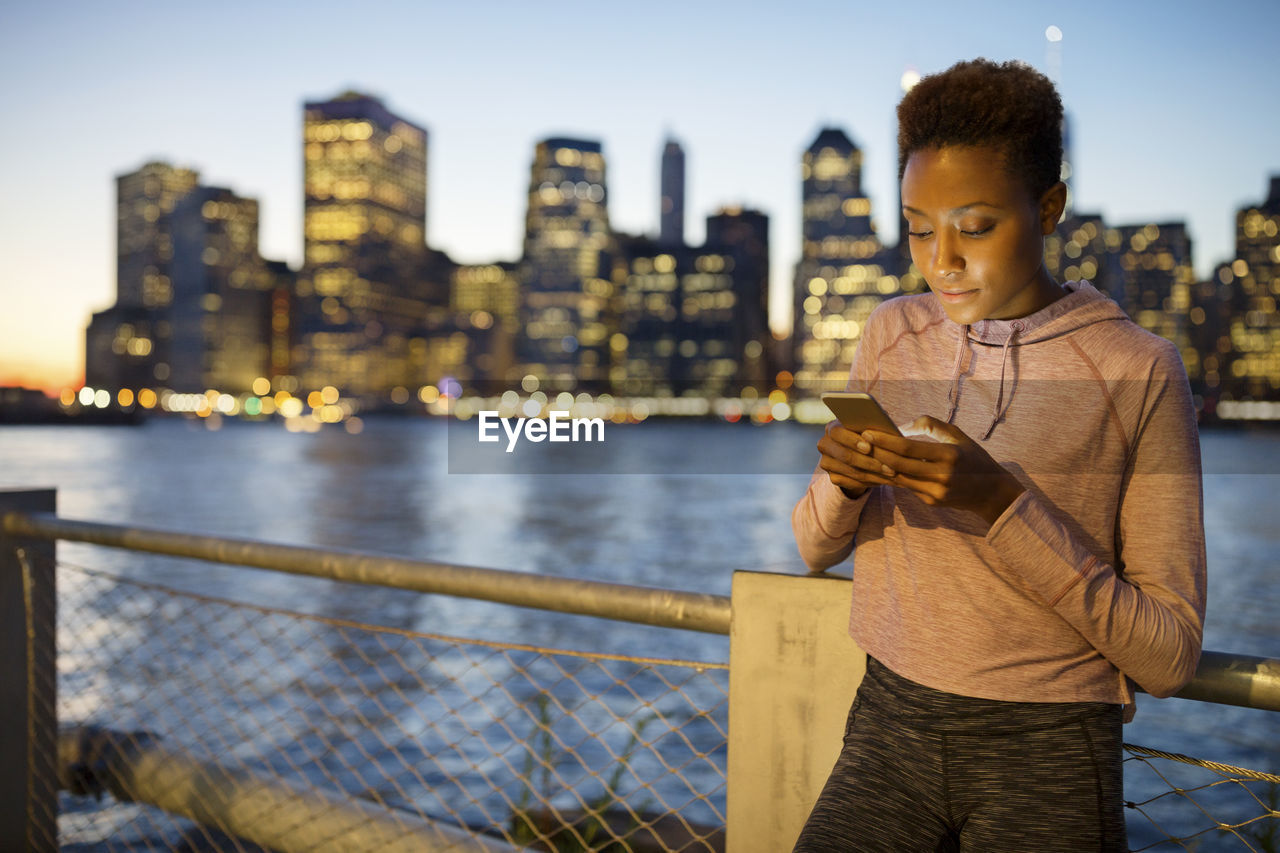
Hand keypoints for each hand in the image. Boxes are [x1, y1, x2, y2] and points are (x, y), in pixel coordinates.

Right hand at [816, 420, 900, 498]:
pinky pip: (852, 482)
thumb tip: (887, 430)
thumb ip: (874, 427)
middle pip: (845, 455)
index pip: (838, 433)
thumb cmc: (869, 435)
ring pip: (851, 471)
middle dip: (868, 462)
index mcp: (832, 428)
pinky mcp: (833, 477)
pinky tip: (885, 480)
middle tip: (888, 467)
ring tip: (891, 474)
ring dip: (874, 474)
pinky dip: (871, 482)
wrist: (860, 452)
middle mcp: (825, 445)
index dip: (853, 441)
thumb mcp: (872, 428)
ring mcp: (826, 462)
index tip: (869, 447)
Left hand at [861, 415, 1025, 526]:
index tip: (869, 432)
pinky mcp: (931, 502)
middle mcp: (941, 476)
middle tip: (859, 442)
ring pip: (899, 478)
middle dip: (876, 453)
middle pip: (899, 464)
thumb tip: (901, 426)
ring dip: (879, 466)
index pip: (909, 448)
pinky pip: (906, 486)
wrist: (992, 492)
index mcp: (949, 455)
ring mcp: (935, 492)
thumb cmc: (974, 457)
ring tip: (864, 454)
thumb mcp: (958, 435)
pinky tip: (878, 467)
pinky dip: (892, 476)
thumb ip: (931, 425)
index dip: (886, 440)